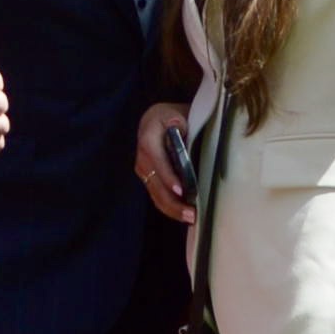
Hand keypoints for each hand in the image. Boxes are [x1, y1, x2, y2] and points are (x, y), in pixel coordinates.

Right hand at [134, 99, 196, 222]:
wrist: (159, 119)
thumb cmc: (173, 117)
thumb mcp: (176, 114)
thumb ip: (177, 122)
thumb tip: (176, 127)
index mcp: (148, 139)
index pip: (158, 161)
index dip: (168, 176)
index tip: (182, 191)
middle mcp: (142, 158)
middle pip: (156, 184)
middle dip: (173, 202)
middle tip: (193, 214)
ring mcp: (144, 171)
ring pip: (156, 194)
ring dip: (173, 209)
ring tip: (192, 218)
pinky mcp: (149, 179)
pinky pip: (158, 196)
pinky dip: (171, 208)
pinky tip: (185, 215)